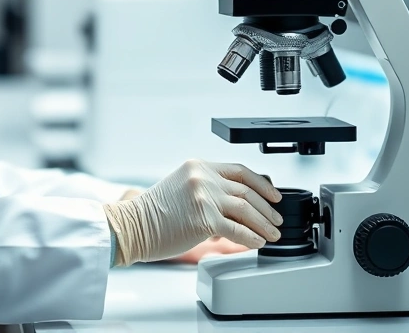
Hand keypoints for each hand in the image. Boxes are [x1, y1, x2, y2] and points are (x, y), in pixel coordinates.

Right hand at [103, 160, 282, 265]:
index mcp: (198, 166)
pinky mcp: (204, 218)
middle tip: (277, 219)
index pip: (239, 171)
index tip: (273, 195)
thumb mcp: (182, 189)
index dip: (261, 184)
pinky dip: (251, 237)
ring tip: (273, 233)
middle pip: (246, 190)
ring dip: (264, 223)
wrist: (131, 227)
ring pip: (245, 209)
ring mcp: (204, 196)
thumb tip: (235, 205)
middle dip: (267, 208)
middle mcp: (203, 177)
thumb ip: (207, 189)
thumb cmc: (152, 215)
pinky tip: (258, 242)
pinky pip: (236, 229)